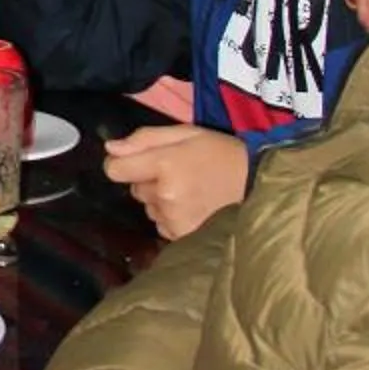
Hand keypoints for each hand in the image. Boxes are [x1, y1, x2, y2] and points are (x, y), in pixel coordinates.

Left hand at [103, 124, 249, 240]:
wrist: (258, 184)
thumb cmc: (221, 153)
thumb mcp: (186, 133)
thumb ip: (144, 139)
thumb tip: (111, 149)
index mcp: (164, 164)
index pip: (115, 170)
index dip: (123, 164)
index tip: (137, 163)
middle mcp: (165, 195)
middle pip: (134, 190)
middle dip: (149, 181)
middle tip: (180, 173)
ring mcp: (174, 219)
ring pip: (149, 208)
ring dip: (162, 201)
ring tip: (192, 191)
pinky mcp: (183, 236)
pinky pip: (162, 225)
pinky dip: (172, 217)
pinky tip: (195, 207)